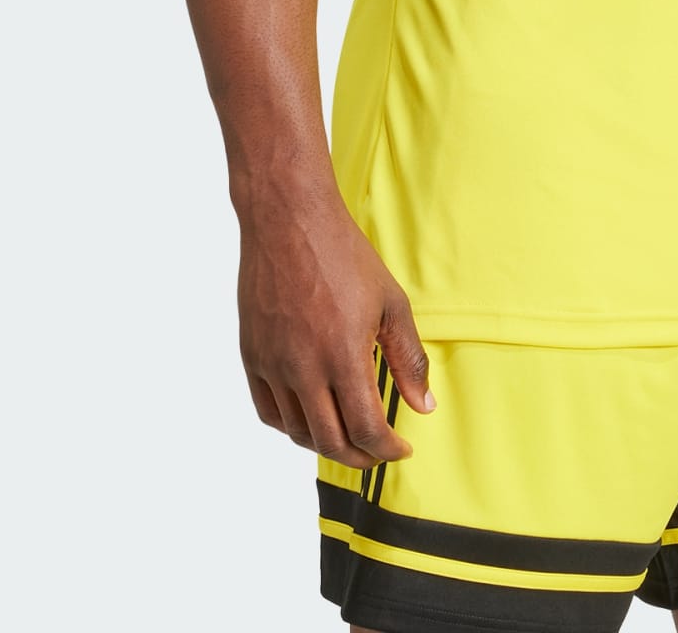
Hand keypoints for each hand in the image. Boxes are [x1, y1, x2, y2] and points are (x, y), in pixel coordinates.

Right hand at [236, 196, 435, 465]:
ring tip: (347, 435)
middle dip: (360, 457)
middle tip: (377, 452)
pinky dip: (291, 426)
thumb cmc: (343, 255)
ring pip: (297, 432)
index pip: (366, 429)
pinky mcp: (252, 355)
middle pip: (330, 442)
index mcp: (344, 355)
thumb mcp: (390, 302)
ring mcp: (273, 364)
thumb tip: (424, 406)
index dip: (387, 450)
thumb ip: (408, 358)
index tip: (400, 449)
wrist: (289, 219)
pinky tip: (310, 416)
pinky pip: (268, 411)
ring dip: (326, 444)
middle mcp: (304, 367)